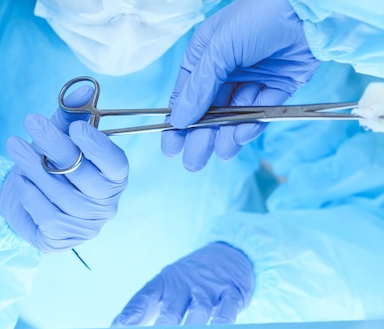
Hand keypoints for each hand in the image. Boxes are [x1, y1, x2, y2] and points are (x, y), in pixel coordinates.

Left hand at [0, 87, 127, 251]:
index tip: (75, 128)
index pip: (115, 163)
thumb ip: (72, 114)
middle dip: (55, 146)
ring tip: (14, 145)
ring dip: (34, 167)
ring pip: (61, 194)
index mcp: (114, 176)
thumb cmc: (50, 162)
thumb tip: (84, 88)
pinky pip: (46, 215)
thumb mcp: (60, 135)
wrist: (24, 198)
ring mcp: (86, 225)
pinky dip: (31, 195)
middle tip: (30, 121)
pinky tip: (20, 179)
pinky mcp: (62, 240)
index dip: (98, 146)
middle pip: (84, 176)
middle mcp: (106, 204)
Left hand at [112, 242, 253, 325]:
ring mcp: (208, 288)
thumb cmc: (189, 280)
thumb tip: (114, 326)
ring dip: (190, 326)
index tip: (118, 327)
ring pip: (198, 310)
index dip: (132, 312)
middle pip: (171, 309)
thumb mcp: (165, 287)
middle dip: (161, 326)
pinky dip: (222, 322)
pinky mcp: (231, 293)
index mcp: (165, 282)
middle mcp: (184, 284)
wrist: (227, 253)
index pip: (145, 296)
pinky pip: (227, 309)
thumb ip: (142, 307)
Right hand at [163, 0, 320, 171]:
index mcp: (205, 57)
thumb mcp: (218, 49)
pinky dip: (253, 123)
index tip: (171, 148)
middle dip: (202, 137)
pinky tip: (245, 132)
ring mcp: (253, 79)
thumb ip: (199, 87)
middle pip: (210, 111)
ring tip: (224, 150)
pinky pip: (262, 110)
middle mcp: (226, 70)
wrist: (309, 8)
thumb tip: (179, 119)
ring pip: (235, 116)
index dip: (178, 123)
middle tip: (194, 162)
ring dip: (228, 134)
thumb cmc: (258, 16)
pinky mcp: (279, 85)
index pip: (186, 96)